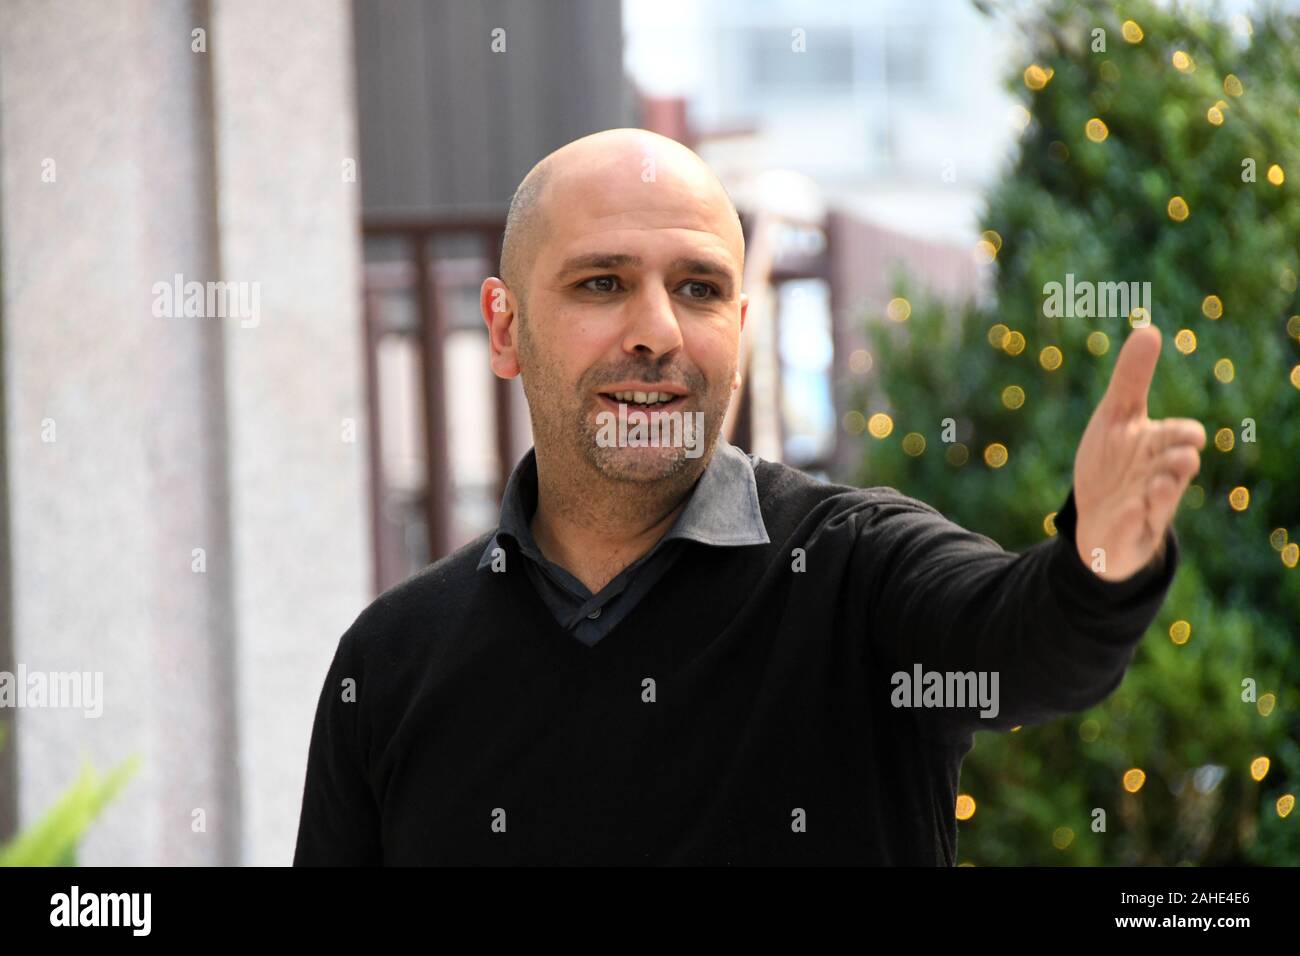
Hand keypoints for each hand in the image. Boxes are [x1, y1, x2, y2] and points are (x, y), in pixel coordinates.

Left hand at [1072, 326, 1205, 580]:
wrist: (1096, 520)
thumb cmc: (1112, 464)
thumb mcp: (1115, 418)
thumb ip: (1131, 378)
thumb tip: (1149, 328)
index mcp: (1159, 446)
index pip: (1182, 436)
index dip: (1184, 435)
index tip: (1189, 435)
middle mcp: (1160, 476)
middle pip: (1180, 467)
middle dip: (1180, 462)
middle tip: (1181, 457)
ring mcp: (1147, 507)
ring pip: (1164, 501)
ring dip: (1162, 492)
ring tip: (1156, 484)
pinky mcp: (1130, 534)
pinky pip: (1134, 530)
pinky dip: (1131, 520)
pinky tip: (1125, 511)